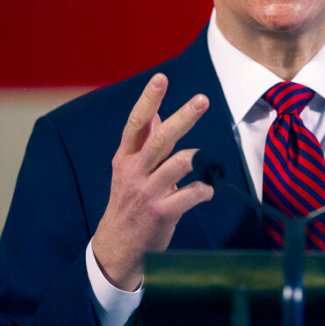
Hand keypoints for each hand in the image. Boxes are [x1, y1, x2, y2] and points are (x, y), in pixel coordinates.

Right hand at [92, 73, 213, 290]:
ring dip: (199, 160)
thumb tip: (153, 114)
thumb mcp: (128, 170)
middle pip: (160, 138)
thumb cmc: (128, 202)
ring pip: (180, 163)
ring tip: (207, 163)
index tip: (161, 78)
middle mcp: (134, 172)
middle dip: (183, 117)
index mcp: (125, 158)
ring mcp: (148, 193)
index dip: (148, 100)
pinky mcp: (162, 213)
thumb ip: (142, 143)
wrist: (117, 247)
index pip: (136, 124)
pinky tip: (206, 191)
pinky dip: (205, 189)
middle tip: (202, 100)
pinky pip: (192, 192)